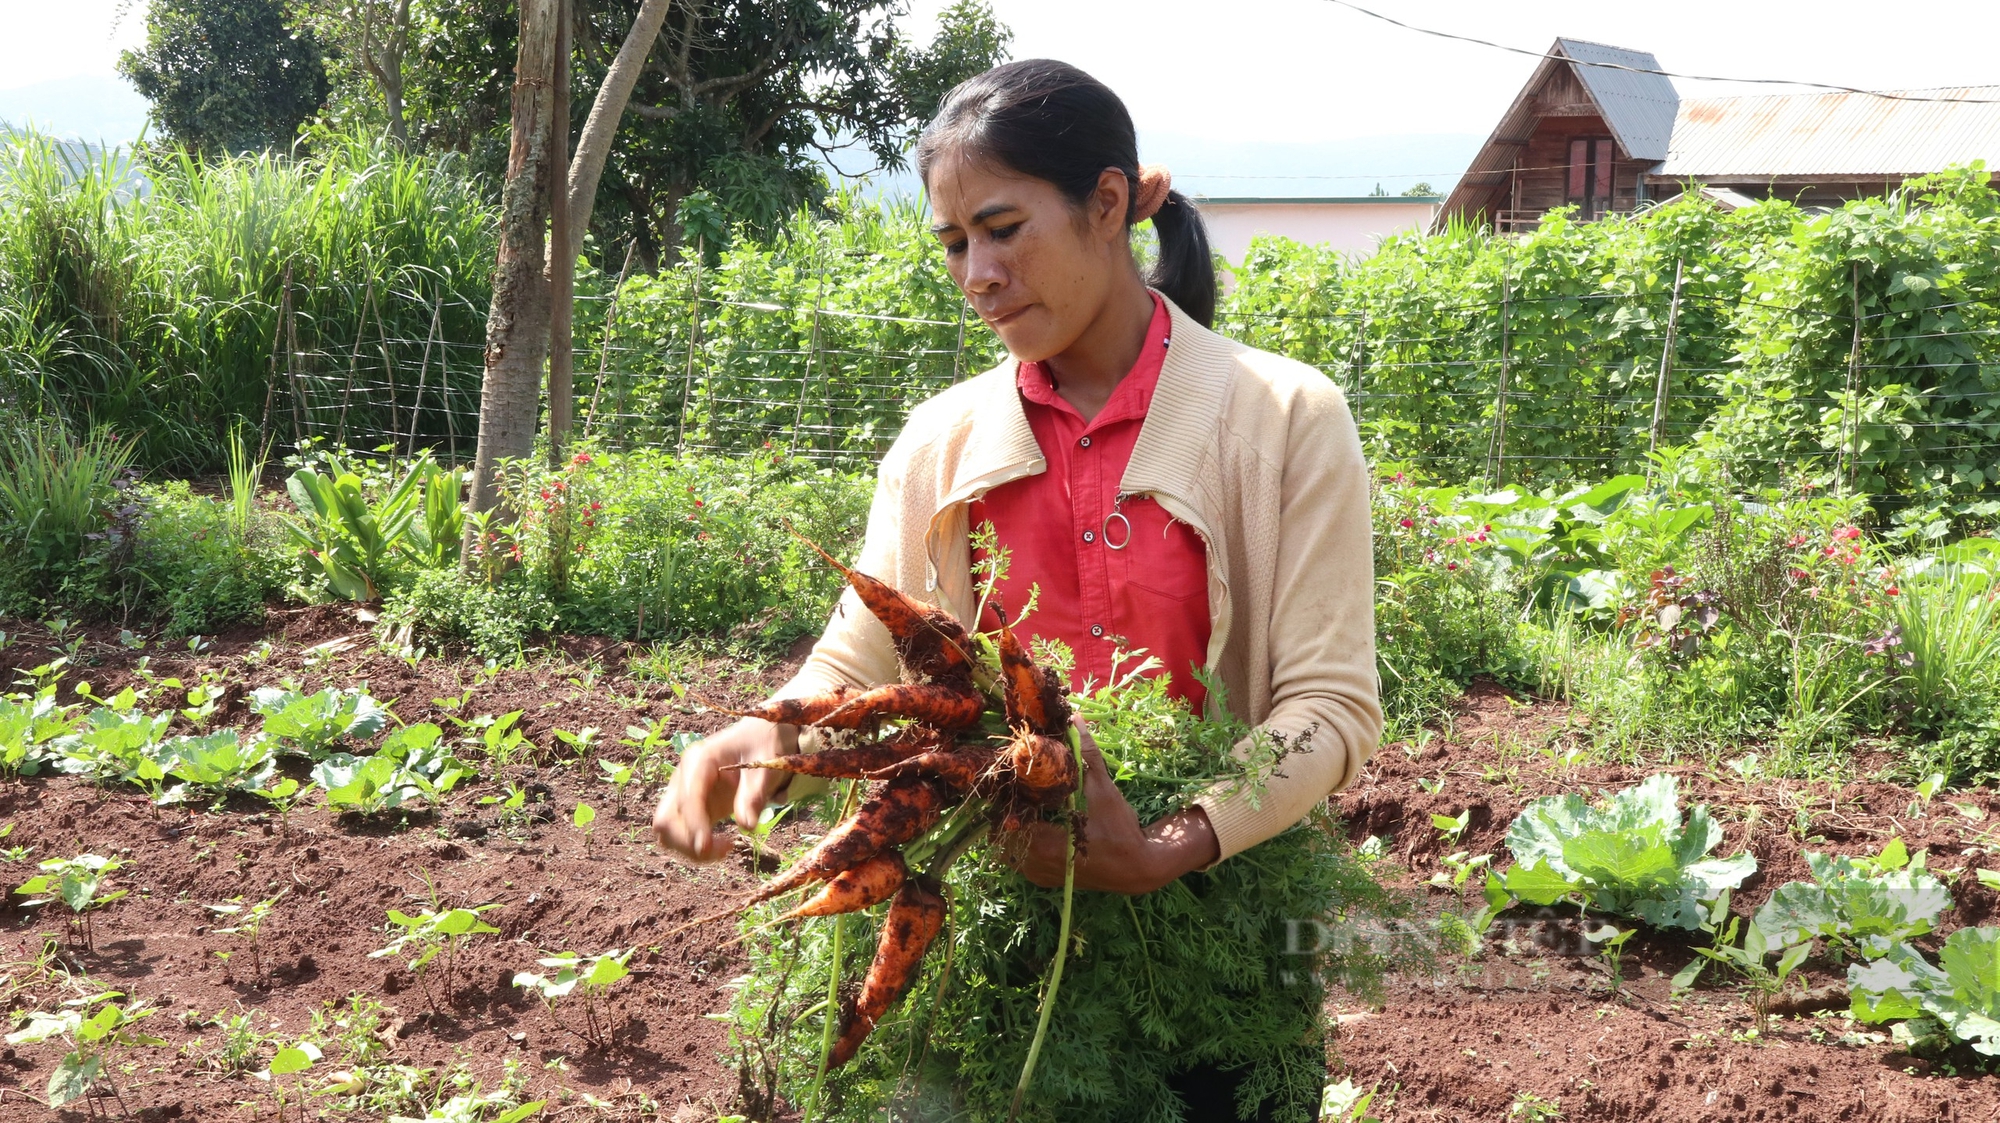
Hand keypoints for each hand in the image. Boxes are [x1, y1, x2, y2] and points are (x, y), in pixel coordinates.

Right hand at [651, 717, 797, 862]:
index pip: (687, 797)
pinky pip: (680, 834)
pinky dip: (695, 847)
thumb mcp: (763, 769)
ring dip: (689, 849)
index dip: (694, 824)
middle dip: (687, 842)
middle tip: (724, 850)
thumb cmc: (762, 748)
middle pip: (666, 818)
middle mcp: (683, 777)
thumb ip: (753, 796)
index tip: (706, 846)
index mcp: (699, 759)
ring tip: (726, 849)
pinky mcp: (690, 809)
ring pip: (667, 831)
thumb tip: (746, 827)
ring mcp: (682, 793)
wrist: (759, 740)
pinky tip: (723, 846)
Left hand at [998, 722, 1219, 894]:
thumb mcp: (1104, 791)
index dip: (1002, 797)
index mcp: (1045, 846)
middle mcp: (1034, 865)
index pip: (1004, 819)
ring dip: (1011, 823)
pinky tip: (1033, 819)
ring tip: (1022, 799)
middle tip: (1014, 785)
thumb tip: (1074, 720)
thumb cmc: (1120, 831)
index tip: (1007, 777)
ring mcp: (1036, 874)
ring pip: (1006, 846)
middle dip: (1005, 807)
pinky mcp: (1041, 878)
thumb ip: (1086, 756)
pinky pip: (1018, 857)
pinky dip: (1021, 838)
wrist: (1138, 869)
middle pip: (999, 832)